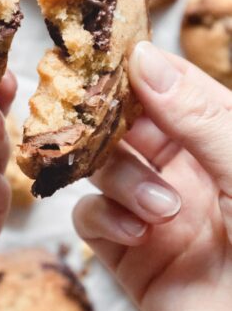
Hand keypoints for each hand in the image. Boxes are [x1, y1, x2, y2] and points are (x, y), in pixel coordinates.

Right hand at [74, 41, 231, 310]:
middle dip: (109, 122)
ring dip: (121, 177)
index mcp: (219, 139)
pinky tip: (136, 232)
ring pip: (102, 166)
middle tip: (96, 120)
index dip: (136, 68)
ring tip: (163, 209)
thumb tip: (144, 58)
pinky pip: (90, 218)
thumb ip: (200, 117)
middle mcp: (184, 169)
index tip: (102, 56)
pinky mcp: (129, 254)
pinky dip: (103, 217)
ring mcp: (153, 210)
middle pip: (124, 124)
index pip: (168, 86)